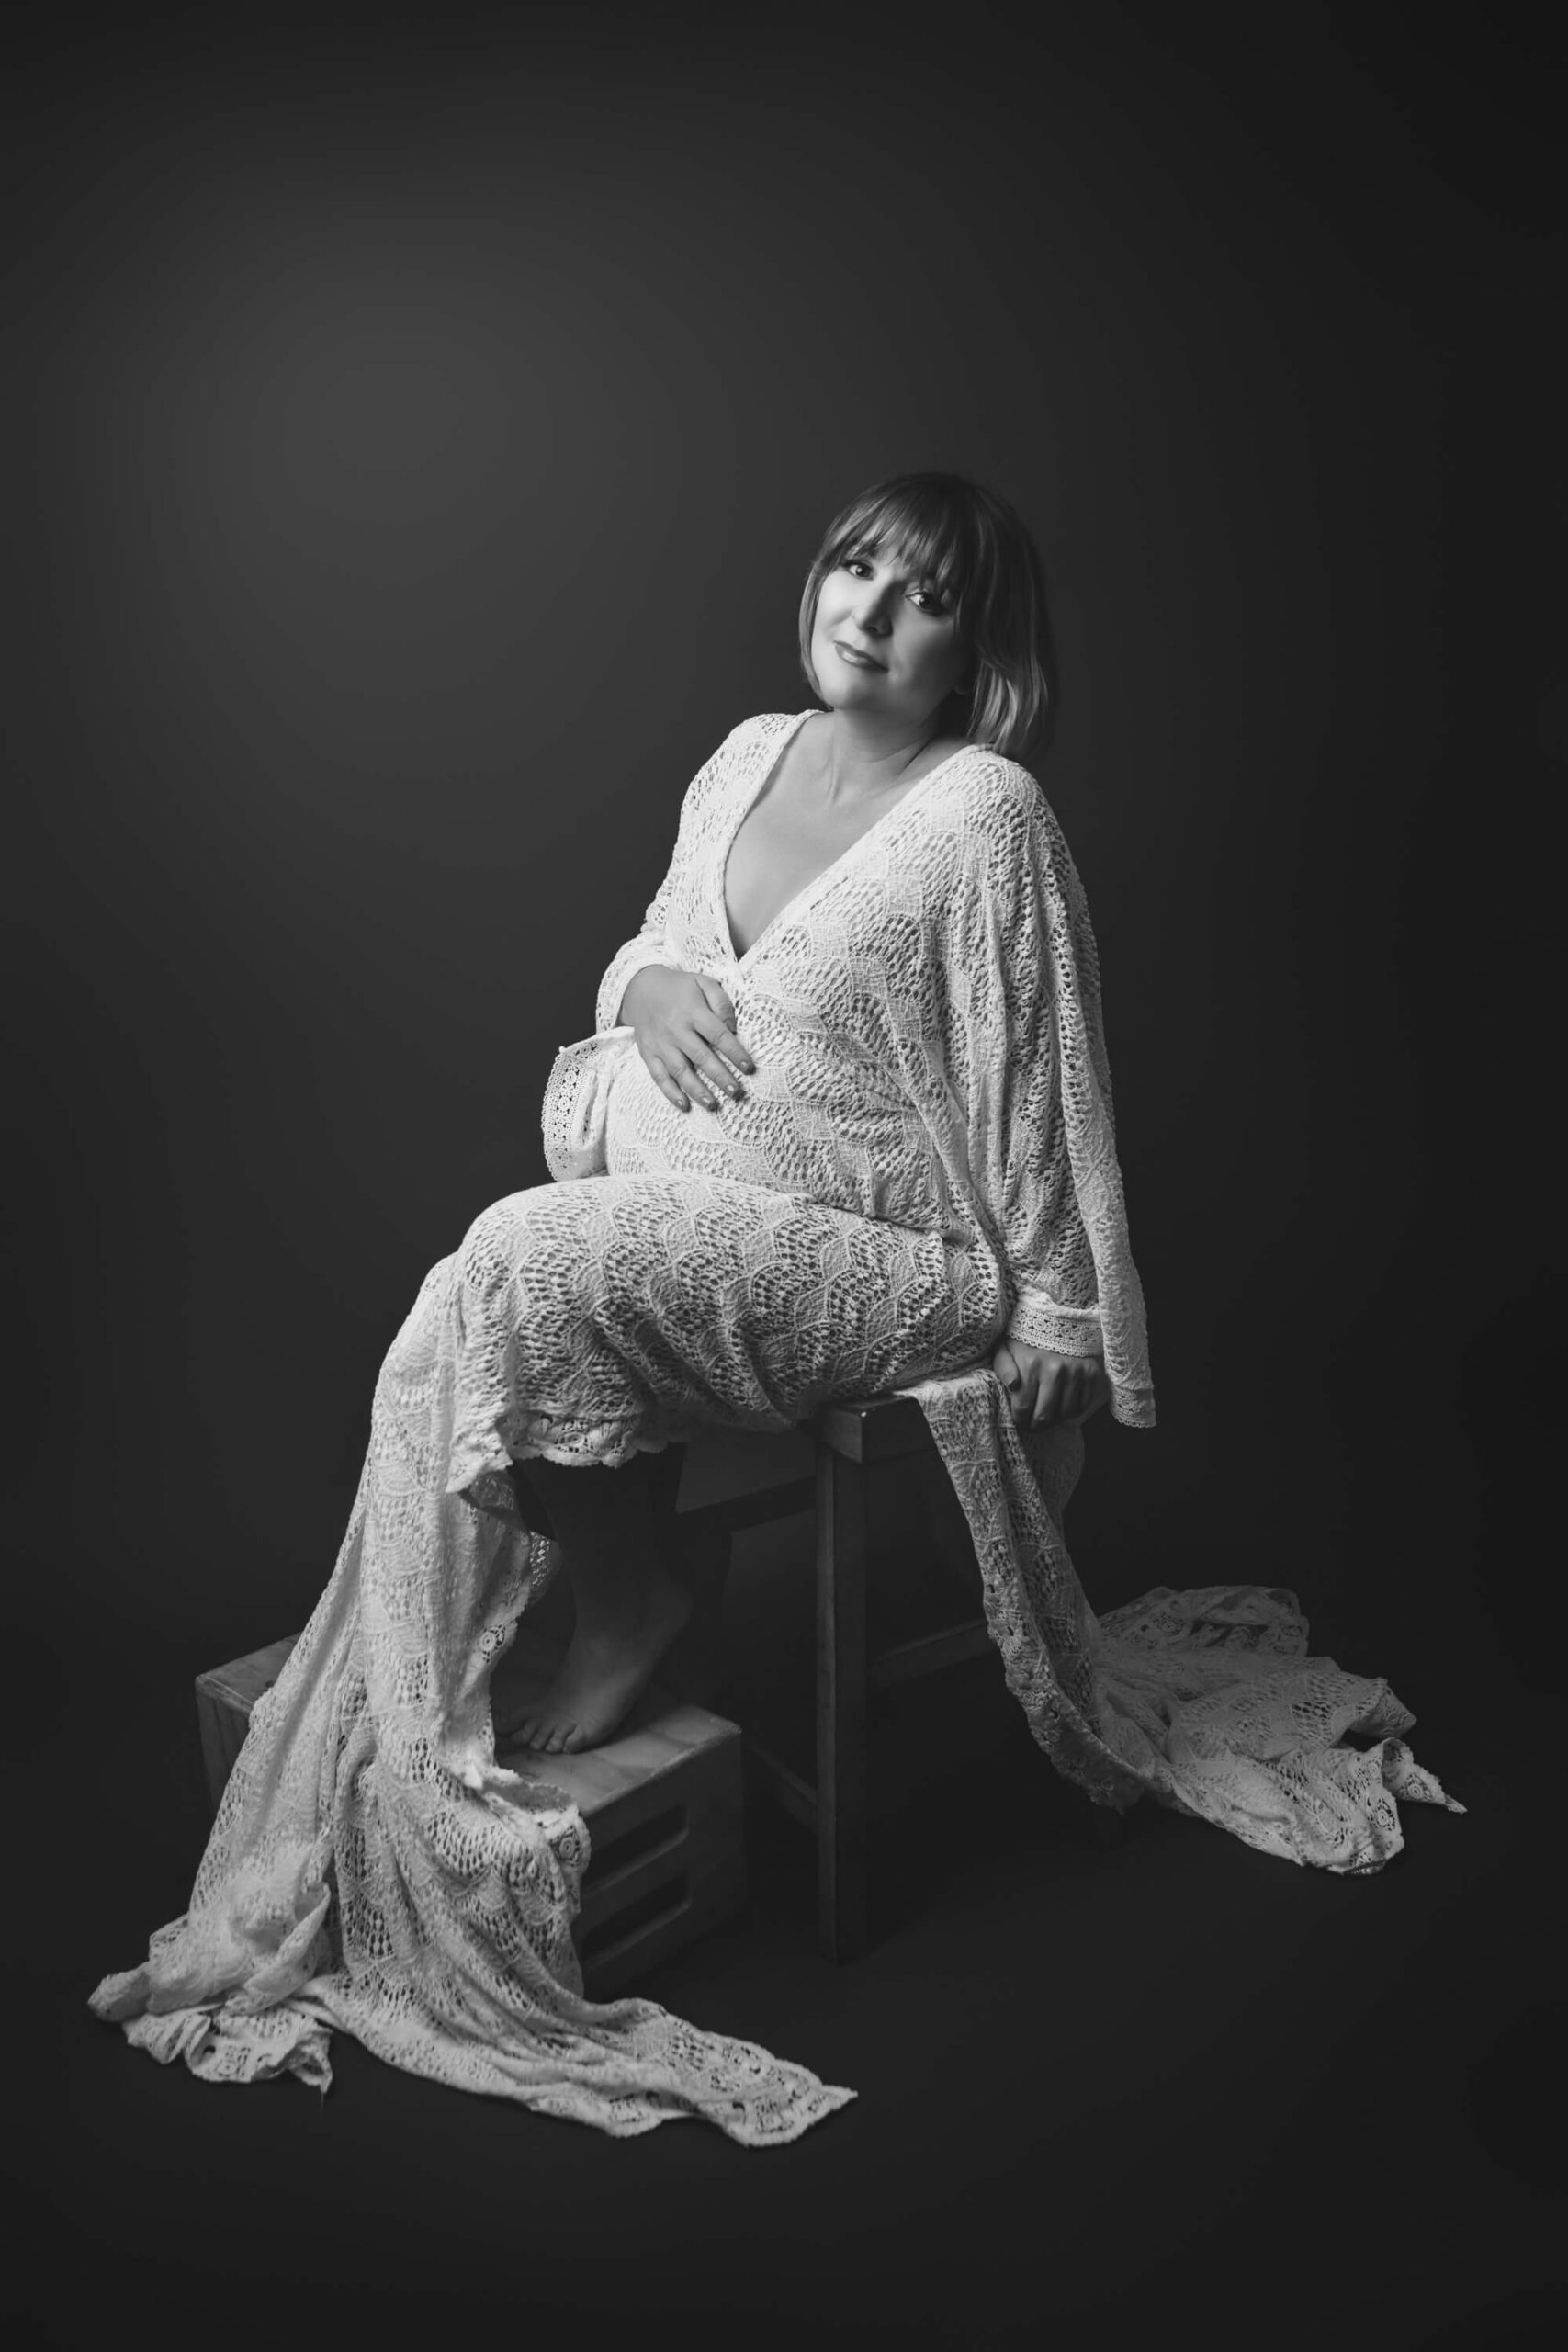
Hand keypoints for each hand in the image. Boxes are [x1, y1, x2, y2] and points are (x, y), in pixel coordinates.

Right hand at [620, 966, 754, 1111]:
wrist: (641, 988)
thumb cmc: (680, 988)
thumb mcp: (703, 982)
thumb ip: (721, 1002)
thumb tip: (732, 1027)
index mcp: (692, 1011)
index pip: (718, 1035)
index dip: (735, 1052)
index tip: (749, 1068)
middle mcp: (676, 1029)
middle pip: (701, 1056)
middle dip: (720, 1076)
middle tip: (736, 1092)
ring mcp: (660, 1043)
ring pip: (680, 1070)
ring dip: (697, 1090)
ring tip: (713, 1104)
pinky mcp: (648, 1053)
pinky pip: (659, 1076)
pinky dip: (670, 1092)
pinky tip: (684, 1105)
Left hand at [991, 1336, 1109, 1429]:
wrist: (1063, 1316)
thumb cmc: (1029, 1336)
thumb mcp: (1007, 1347)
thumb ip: (1003, 1368)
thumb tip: (1012, 1386)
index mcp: (1031, 1364)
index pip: (1023, 1408)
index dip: (1020, 1420)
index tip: (1019, 1420)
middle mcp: (1056, 1371)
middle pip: (1045, 1416)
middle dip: (1035, 1425)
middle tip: (1033, 1424)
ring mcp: (1077, 1373)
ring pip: (1065, 1414)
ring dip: (1055, 1419)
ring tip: (1048, 1413)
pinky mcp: (1093, 1374)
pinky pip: (1083, 1405)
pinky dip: (1073, 1410)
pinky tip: (1064, 1404)